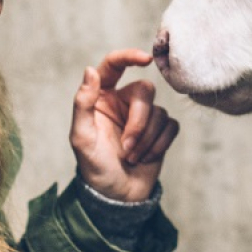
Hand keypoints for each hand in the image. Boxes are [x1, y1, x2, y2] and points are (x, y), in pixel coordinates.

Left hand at [70, 50, 180, 202]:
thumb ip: (83, 103)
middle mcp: (123, 101)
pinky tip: (145, 159)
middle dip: (138, 121)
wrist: (115, 195)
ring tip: (131, 158)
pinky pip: (170, 126)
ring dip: (146, 140)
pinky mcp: (160, 131)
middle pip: (144, 91)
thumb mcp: (81, 137)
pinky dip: (158, 145)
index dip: (129, 56)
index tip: (145, 59)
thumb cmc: (94, 166)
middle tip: (126, 147)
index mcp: (101, 97)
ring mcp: (143, 116)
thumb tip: (90, 69)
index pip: (114, 65)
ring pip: (158, 112)